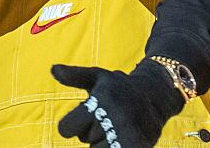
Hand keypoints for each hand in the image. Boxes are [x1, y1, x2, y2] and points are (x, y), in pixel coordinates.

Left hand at [53, 60, 184, 147]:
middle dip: (92, 131)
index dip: (72, 124)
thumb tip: (53, 69)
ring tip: (116, 127)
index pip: (65, 129)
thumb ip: (75, 76)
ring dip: (104, 143)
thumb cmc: (120, 87)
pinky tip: (119, 139)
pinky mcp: (136, 146)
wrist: (156, 95)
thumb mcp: (98, 76)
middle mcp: (113, 117)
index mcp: (99, 101)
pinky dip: (113, 146)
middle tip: (108, 117)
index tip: (88, 114)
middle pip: (84, 139)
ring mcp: (125, 134)